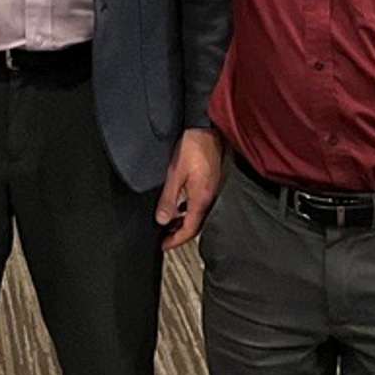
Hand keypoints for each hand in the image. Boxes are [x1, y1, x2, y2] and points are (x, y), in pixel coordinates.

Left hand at [156, 127, 222, 249]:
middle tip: (165, 238)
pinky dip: (189, 210)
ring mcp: (212, 190)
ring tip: (170, 224)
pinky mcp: (211, 182)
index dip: (176, 240)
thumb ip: (168, 199)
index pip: (190, 229)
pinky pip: (200, 203)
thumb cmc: (193, 147)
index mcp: (201, 198)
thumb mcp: (174, 174)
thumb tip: (162, 220)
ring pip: (198, 214)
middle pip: (196, 225)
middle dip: (180, 234)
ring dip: (184, 222)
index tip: (163, 246)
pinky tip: (180, 206)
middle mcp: (210, 197)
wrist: (206, 129)